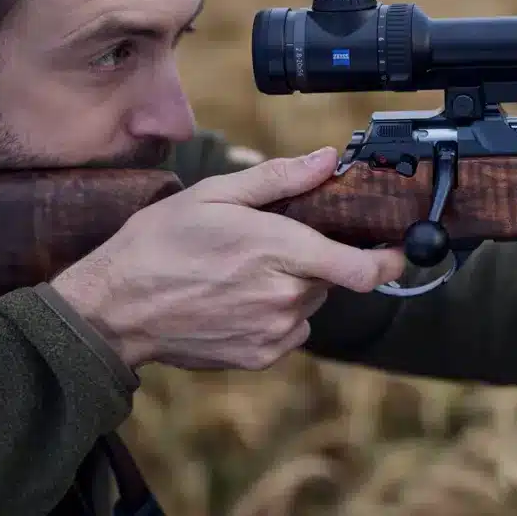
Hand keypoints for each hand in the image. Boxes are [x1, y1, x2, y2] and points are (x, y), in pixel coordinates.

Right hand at [49, 147, 406, 369]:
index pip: (362, 268)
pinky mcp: (260, 355)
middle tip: (273, 243)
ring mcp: (273, 331)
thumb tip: (329, 160)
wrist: (114, 309)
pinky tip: (237, 298)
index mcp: (281, 251)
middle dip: (317, 258)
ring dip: (294, 285)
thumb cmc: (160, 243)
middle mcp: (285, 296)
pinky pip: (290, 328)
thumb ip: (281, 178)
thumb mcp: (216, 195)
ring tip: (243, 270)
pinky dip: (277, 313)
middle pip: (333, 277)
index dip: (391, 261)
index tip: (402, 250)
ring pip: (310, 302)